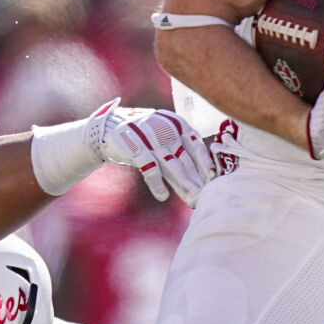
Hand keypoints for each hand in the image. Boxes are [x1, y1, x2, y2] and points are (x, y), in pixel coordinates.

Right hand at [88, 100, 216, 204]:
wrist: (111, 128)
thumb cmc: (146, 135)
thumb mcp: (166, 133)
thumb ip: (183, 147)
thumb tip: (206, 172)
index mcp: (177, 123)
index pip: (197, 146)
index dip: (205, 165)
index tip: (212, 181)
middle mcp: (165, 128)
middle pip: (186, 160)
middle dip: (196, 181)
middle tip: (204, 197)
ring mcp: (150, 138)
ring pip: (172, 166)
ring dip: (183, 185)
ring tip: (191, 200)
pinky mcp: (135, 148)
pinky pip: (150, 169)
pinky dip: (157, 184)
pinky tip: (163, 196)